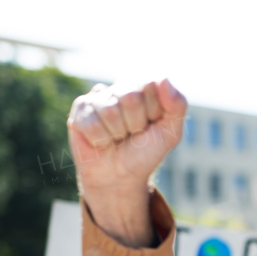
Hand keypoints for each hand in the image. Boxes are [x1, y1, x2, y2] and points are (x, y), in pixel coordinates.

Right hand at [66, 79, 186, 243]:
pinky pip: (92, 123)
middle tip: (132, 134)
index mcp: (142, 88)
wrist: (121, 177)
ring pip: (110, 111)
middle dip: (135, 124)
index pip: (150, 85)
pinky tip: (101, 141)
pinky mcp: (79, 110)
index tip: (150, 125)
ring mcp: (97, 97)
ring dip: (117, 133)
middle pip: (131, 98)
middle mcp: (119, 88)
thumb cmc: (145, 152)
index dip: (153, 112)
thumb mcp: (170, 132)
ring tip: (116, 138)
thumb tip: (163, 78)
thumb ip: (177, 105)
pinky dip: (101, 140)